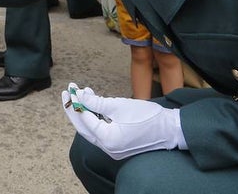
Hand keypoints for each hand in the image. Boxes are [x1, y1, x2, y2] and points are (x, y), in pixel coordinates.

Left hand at [60, 84, 184, 159]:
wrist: (169, 129)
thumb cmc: (147, 117)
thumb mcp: (119, 105)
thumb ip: (96, 102)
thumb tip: (79, 96)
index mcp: (107, 139)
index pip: (84, 120)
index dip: (76, 103)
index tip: (71, 89)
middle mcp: (108, 148)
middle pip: (84, 127)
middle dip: (74, 109)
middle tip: (68, 92)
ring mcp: (113, 148)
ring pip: (92, 129)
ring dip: (86, 111)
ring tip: (84, 92)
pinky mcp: (118, 145)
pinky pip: (101, 131)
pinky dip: (96, 117)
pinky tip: (95, 103)